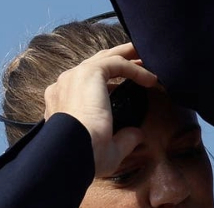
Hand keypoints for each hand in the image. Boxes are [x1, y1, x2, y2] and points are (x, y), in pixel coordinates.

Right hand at [43, 43, 158, 176]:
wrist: (72, 153)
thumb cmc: (84, 156)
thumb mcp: (106, 150)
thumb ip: (122, 139)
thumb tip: (136, 134)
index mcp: (61, 102)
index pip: (87, 83)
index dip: (111, 80)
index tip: (131, 84)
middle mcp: (64, 86)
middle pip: (97, 63)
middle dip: (120, 59)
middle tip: (141, 58)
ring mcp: (74, 77)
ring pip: (107, 58)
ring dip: (129, 57)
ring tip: (147, 57)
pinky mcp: (88, 73)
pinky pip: (117, 63)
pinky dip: (136, 69)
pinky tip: (151, 79)